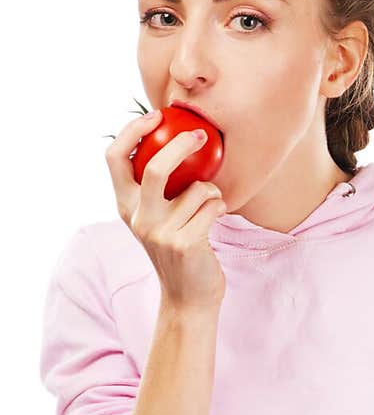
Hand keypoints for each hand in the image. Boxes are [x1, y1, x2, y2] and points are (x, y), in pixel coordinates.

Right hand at [105, 111, 227, 311]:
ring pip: (196, 189)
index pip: (113, 157)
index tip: (157, 116)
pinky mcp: (185, 243)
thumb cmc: (179, 250)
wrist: (188, 298)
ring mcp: (160, 232)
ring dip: (212, 190)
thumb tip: (171, 136)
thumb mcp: (157, 219)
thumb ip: (155, 188)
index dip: (132, 130)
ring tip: (211, 203)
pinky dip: (219, 205)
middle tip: (201, 135)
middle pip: (156, 167)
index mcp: (125, 206)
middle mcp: (138, 218)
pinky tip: (217, 215)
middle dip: (182, 145)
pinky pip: (211, 206)